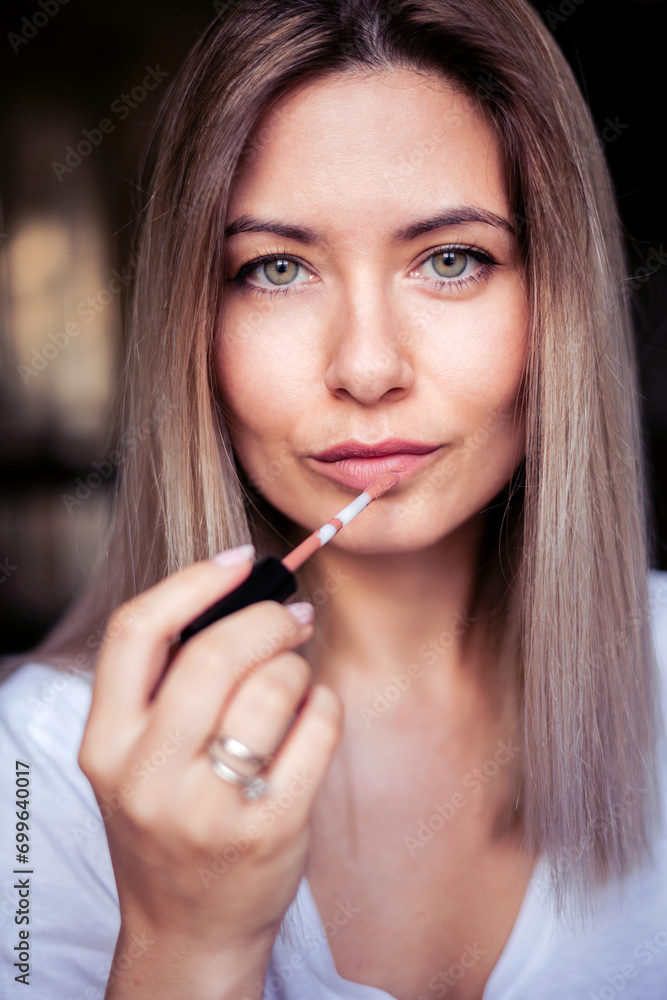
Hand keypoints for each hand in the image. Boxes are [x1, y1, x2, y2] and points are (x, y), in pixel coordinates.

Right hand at [78, 549, 342, 964]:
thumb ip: (165, 686)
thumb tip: (239, 595)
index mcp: (105, 744)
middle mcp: (148, 775)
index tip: (240, 562)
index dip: (194, 581)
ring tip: (296, 681)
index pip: (136, 631)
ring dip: (298, 667)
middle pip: (215, 652)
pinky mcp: (271, 827)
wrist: (189, 928)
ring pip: (275, 685)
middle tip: (293, 616)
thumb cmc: (169, 822)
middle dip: (267, 619)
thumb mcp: (134, 759)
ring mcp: (209, 806)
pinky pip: (318, 726)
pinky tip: (313, 718)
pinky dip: (325, 707)